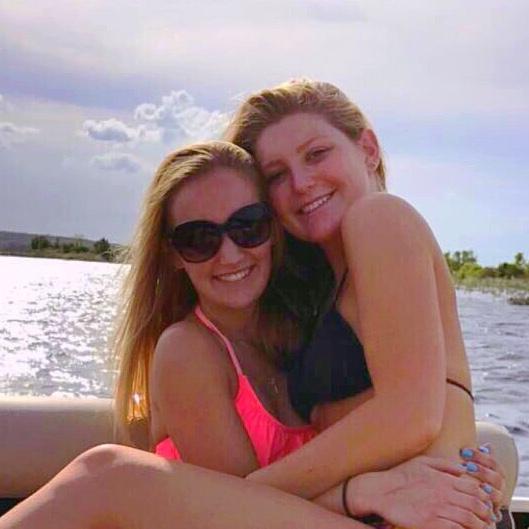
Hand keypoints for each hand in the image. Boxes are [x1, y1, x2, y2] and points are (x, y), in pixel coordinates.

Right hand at [349, 456, 496, 528]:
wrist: (382, 491)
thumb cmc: (400, 476)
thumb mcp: (422, 462)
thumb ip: (444, 464)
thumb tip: (462, 468)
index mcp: (444, 478)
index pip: (474, 488)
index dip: (484, 496)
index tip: (486, 502)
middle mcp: (444, 493)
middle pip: (476, 504)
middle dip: (486, 512)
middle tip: (488, 518)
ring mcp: (438, 509)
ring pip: (470, 518)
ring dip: (480, 525)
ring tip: (482, 527)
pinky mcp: (431, 523)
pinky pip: (456, 528)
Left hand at [459, 444, 505, 519]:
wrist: (459, 502)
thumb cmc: (462, 479)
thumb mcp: (467, 467)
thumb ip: (476, 457)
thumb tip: (488, 445)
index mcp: (495, 475)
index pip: (494, 464)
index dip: (481, 457)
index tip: (464, 451)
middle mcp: (497, 489)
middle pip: (497, 479)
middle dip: (483, 471)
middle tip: (467, 466)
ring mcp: (495, 502)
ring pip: (497, 496)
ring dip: (484, 488)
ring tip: (470, 483)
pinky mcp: (490, 515)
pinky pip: (491, 512)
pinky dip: (484, 506)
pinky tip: (472, 499)